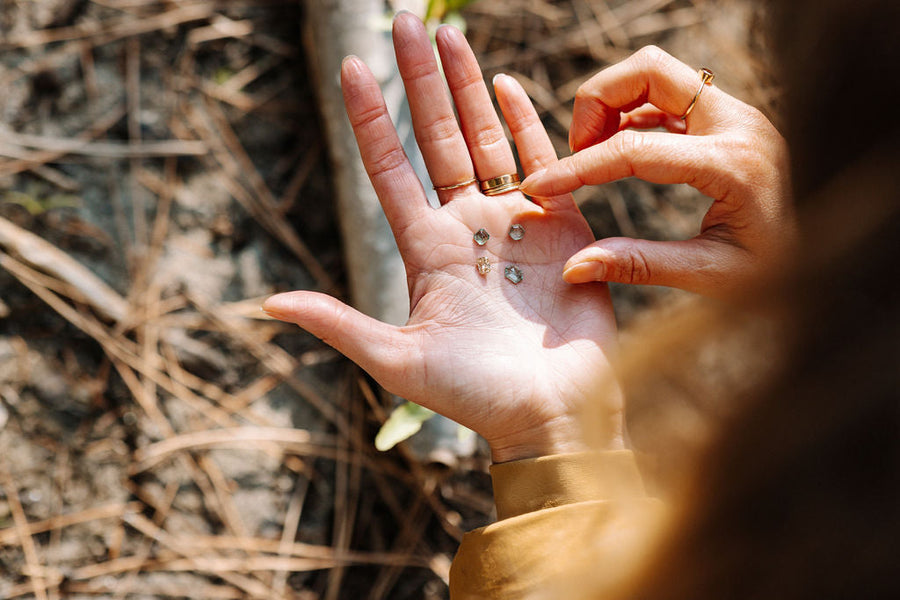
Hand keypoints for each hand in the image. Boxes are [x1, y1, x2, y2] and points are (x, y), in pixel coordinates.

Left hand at [263, 13, 622, 462]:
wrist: (552, 416)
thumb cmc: (476, 396)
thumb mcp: (398, 361)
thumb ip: (340, 325)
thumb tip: (267, 304)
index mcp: (427, 250)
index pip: (391, 169)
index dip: (372, 119)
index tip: (352, 67)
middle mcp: (467, 227)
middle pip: (437, 138)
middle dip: (420, 81)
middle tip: (403, 21)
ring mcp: (515, 223)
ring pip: (485, 139)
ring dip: (466, 87)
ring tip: (449, 33)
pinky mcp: (564, 227)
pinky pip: (542, 161)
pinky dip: (525, 122)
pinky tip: (504, 84)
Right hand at [519, 46, 793, 297]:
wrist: (830, 259)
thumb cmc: (780, 275)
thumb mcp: (710, 277)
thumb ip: (639, 266)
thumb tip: (573, 267)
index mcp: (733, 164)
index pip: (636, 147)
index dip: (578, 166)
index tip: (540, 187)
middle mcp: (737, 123)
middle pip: (649, 69)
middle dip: (596, 102)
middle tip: (577, 154)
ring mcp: (735, 114)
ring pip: (656, 71)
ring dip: (613, 102)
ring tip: (593, 154)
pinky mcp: (729, 118)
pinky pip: (668, 95)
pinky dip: (632, 113)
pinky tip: (620, 152)